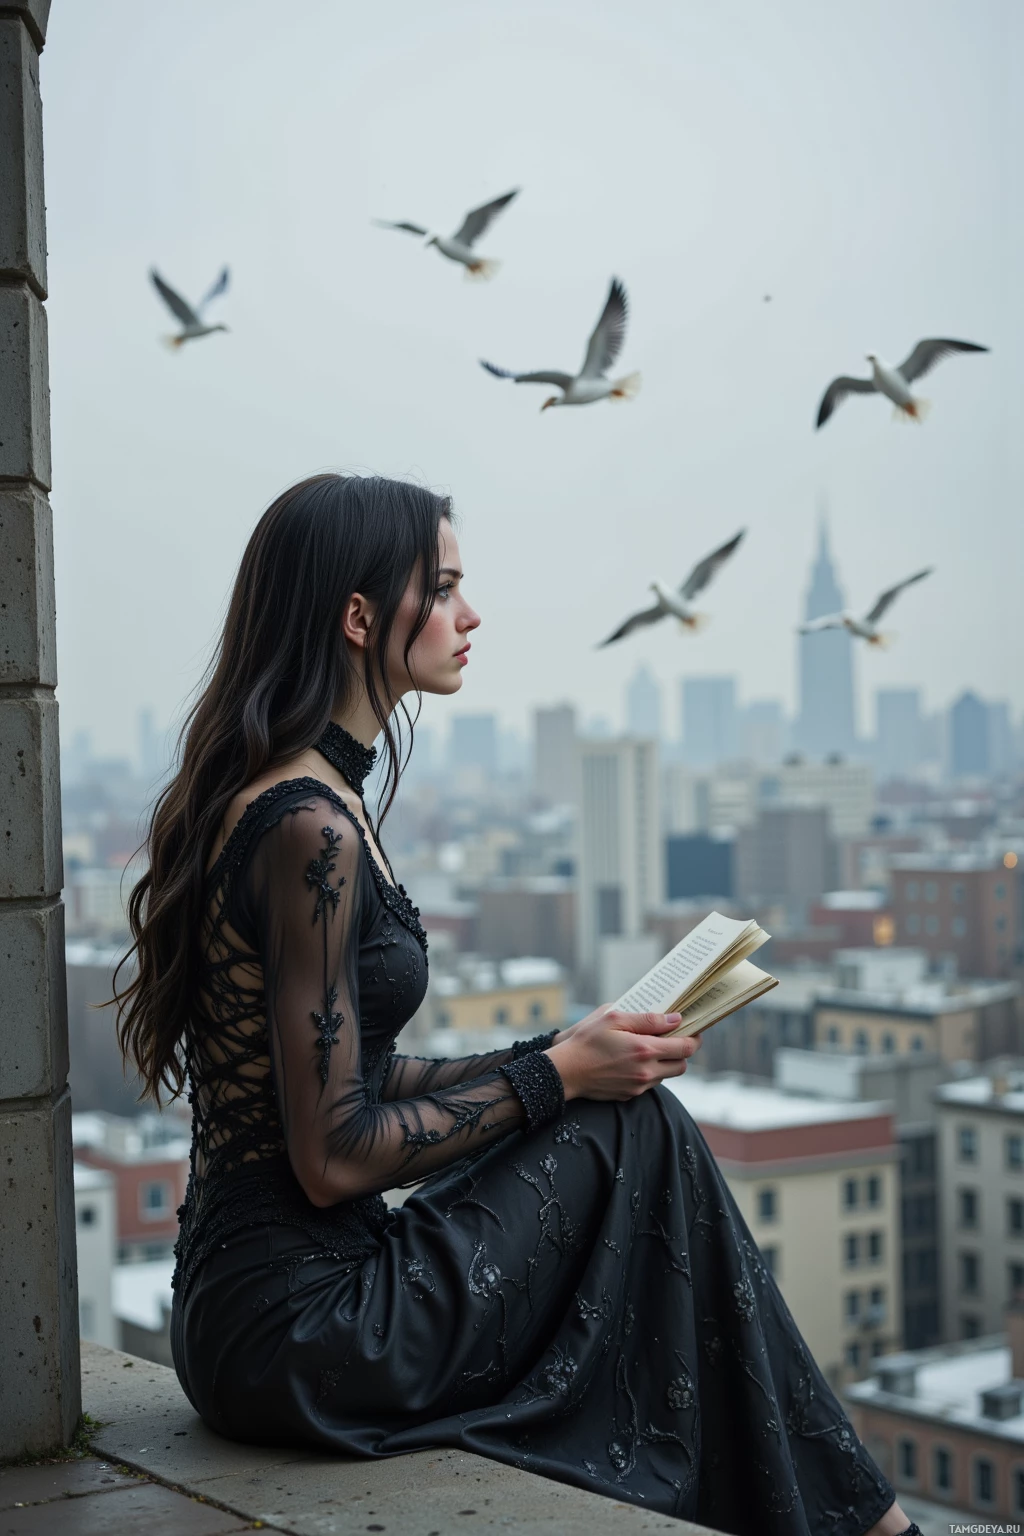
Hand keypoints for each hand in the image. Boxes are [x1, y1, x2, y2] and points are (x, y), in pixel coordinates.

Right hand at [545, 1004, 700, 1102]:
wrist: (565, 1071)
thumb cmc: (586, 1040)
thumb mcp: (613, 1018)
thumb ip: (647, 1019)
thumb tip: (675, 1020)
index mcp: (645, 1049)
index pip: (686, 1048)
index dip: (694, 1038)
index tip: (692, 1029)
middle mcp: (646, 1071)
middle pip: (682, 1065)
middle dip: (681, 1051)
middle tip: (672, 1038)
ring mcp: (638, 1086)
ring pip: (667, 1075)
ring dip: (665, 1062)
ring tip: (649, 1048)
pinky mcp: (629, 1094)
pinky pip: (650, 1084)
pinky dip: (650, 1072)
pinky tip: (633, 1061)